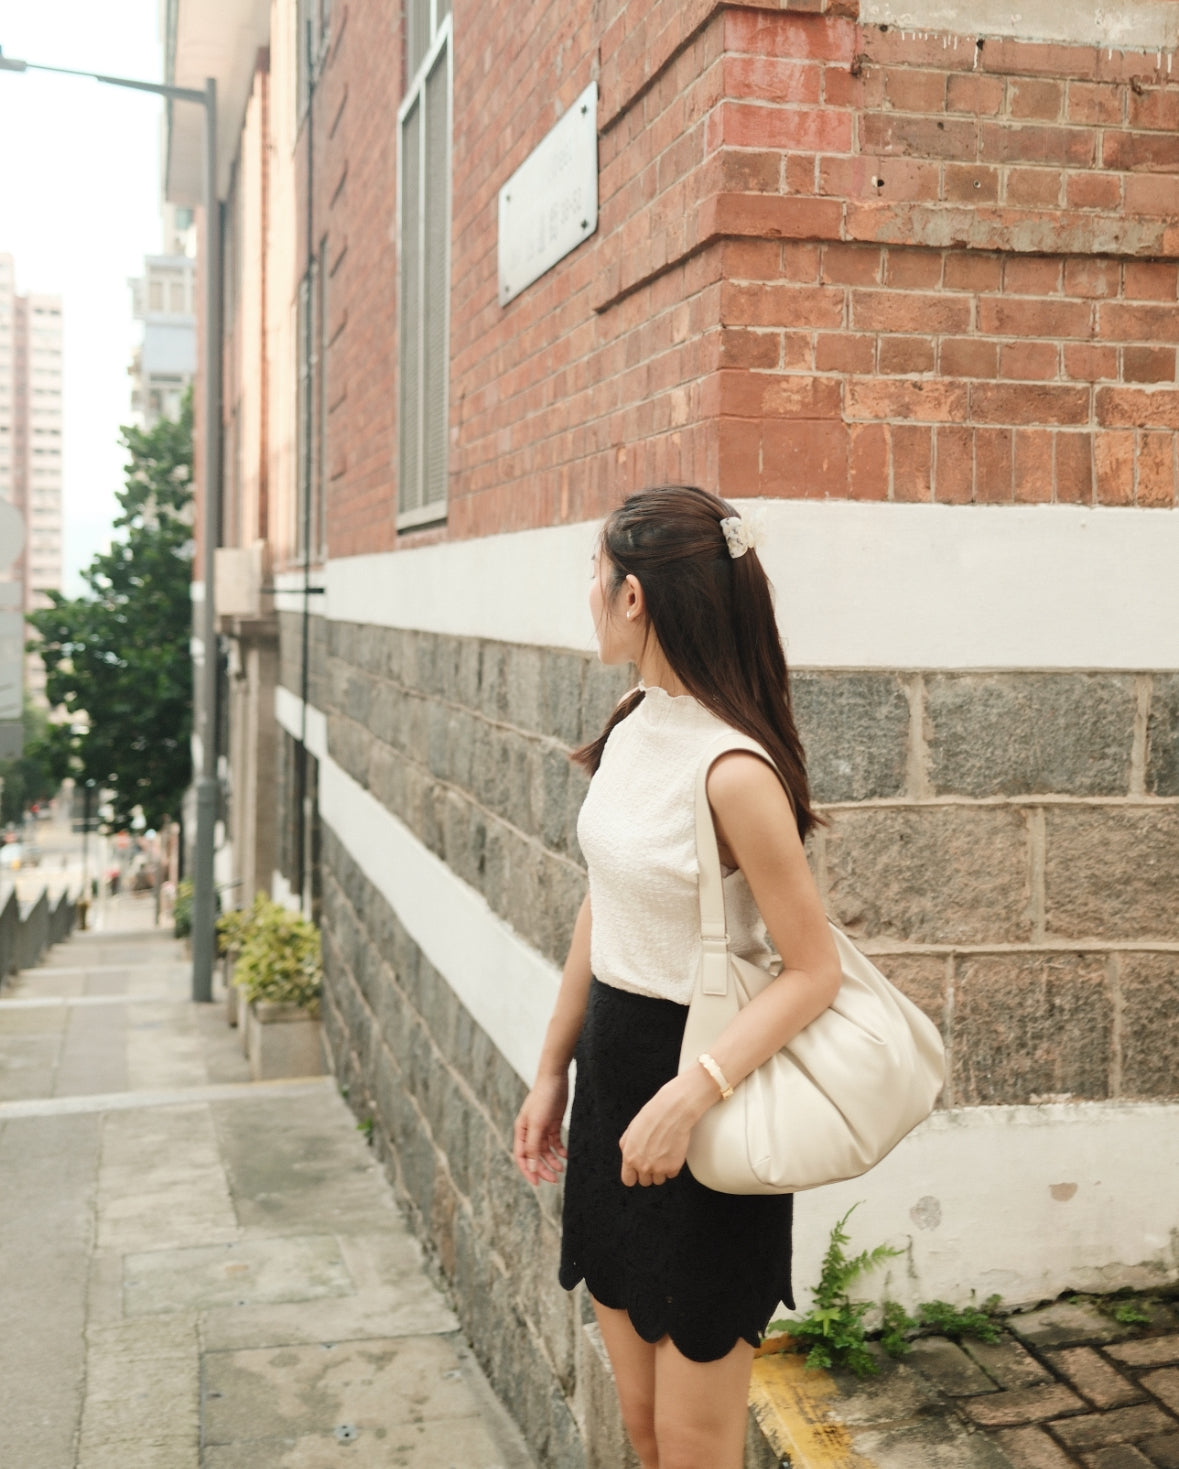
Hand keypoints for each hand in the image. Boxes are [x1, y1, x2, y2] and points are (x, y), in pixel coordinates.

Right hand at [513, 1072, 568, 1185]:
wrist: (555, 1079)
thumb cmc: (543, 1099)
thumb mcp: (537, 1124)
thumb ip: (533, 1146)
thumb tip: (531, 1167)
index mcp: (521, 1131)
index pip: (522, 1157)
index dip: (528, 1171)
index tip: (538, 1183)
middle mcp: (530, 1131)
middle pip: (534, 1156)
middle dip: (543, 1168)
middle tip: (555, 1179)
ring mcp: (541, 1128)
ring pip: (545, 1151)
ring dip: (553, 1161)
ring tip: (562, 1168)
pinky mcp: (553, 1124)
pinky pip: (555, 1142)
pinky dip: (560, 1150)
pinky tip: (566, 1155)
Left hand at [619, 1068, 716, 1186]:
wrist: (672, 1111)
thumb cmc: (652, 1116)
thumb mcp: (630, 1130)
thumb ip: (627, 1147)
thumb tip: (627, 1155)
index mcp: (629, 1157)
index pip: (628, 1180)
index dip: (634, 1175)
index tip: (638, 1172)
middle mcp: (643, 1166)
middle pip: (645, 1182)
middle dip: (649, 1172)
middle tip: (654, 1157)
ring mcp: (658, 1168)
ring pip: (659, 1180)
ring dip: (661, 1170)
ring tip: (664, 1153)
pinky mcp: (673, 1167)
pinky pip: (672, 1174)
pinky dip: (673, 1166)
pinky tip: (672, 1152)